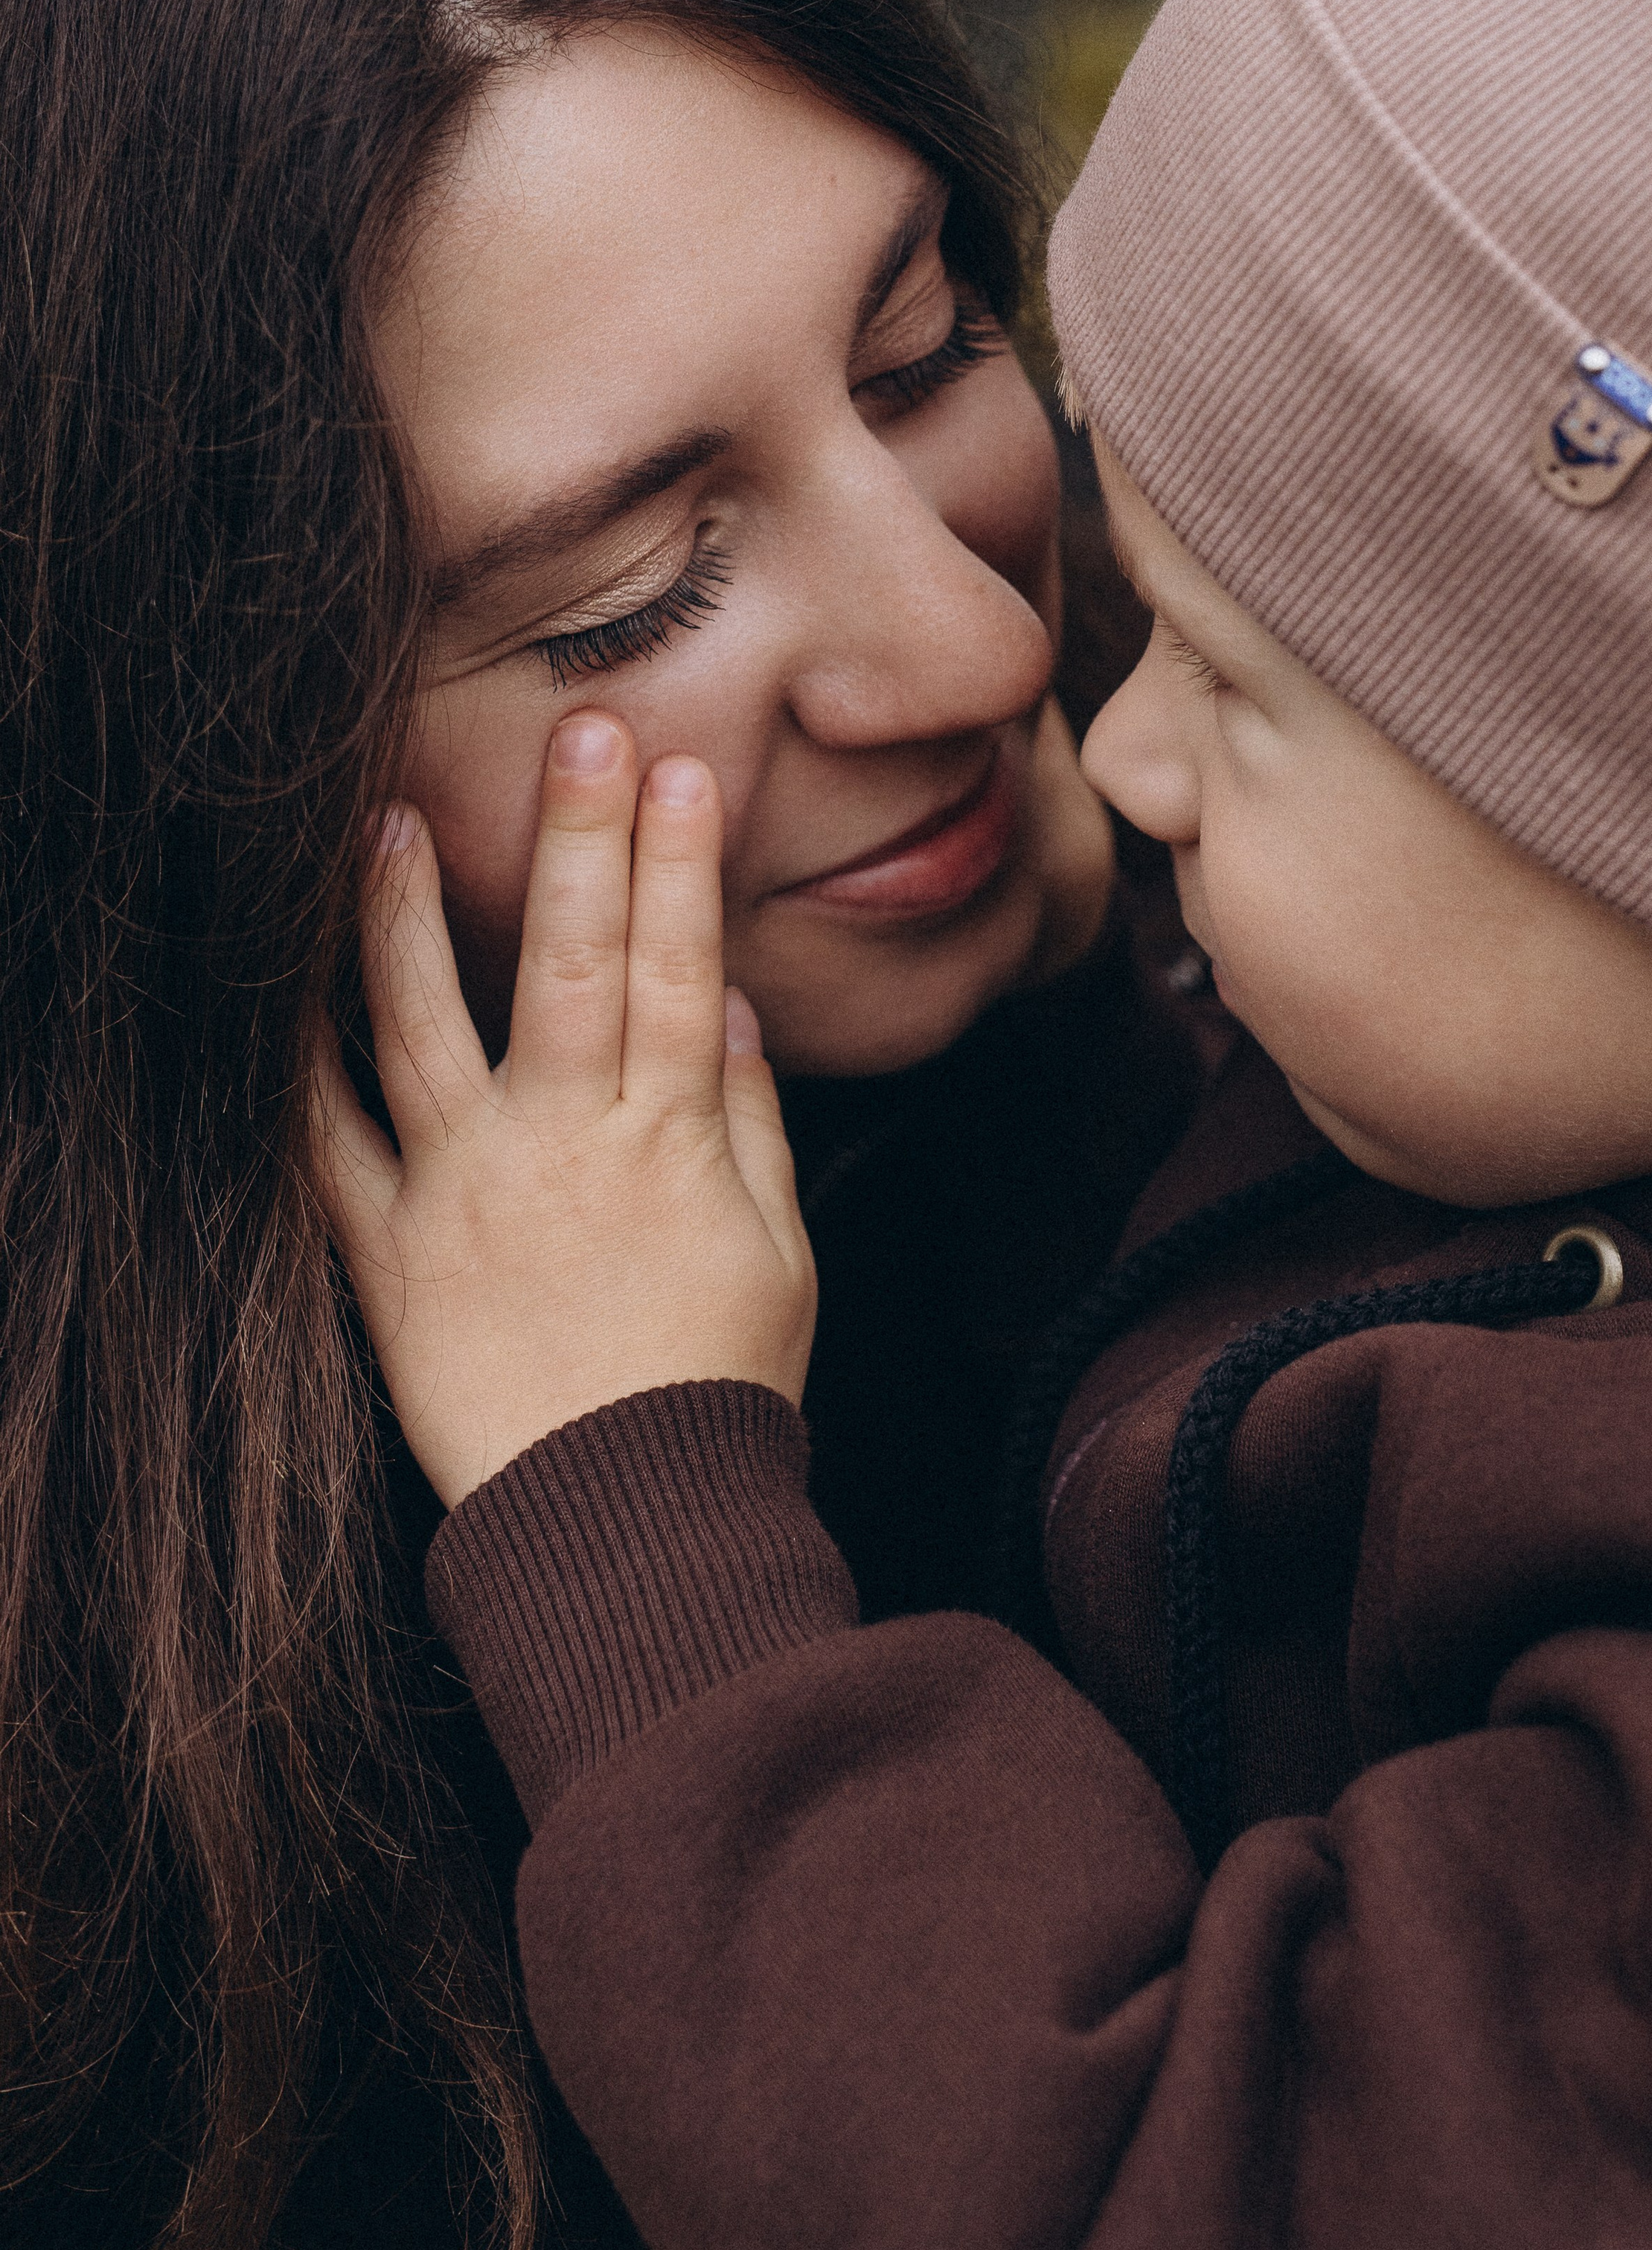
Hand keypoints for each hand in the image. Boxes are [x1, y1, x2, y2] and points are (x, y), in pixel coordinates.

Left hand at [317, 715, 816, 1510]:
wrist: (626, 1519)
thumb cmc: (718, 1384)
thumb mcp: (778, 1251)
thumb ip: (750, 1120)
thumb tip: (724, 1002)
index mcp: (666, 1142)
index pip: (674, 968)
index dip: (679, 864)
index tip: (679, 771)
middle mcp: (561, 1146)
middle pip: (567, 965)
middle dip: (578, 839)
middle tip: (581, 730)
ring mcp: (464, 1194)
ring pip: (426, 1029)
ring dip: (408, 918)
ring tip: (389, 821)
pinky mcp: (390, 1256)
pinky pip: (329, 1152)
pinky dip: (296, 1075)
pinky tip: (275, 997)